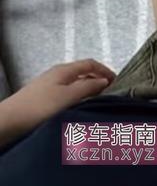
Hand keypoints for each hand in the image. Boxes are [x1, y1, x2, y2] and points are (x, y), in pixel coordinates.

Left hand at [0, 59, 115, 146]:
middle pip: (83, 73)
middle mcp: (58, 75)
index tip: (117, 82)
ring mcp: (49, 87)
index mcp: (64, 70)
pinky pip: (67, 95)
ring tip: (97, 104)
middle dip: (98, 81)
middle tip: (110, 94)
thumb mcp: (68, 96)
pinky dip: (78, 99)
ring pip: (75, 85)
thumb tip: (104, 81)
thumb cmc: (40, 106)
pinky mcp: (44, 99)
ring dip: (88, 92)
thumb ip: (88, 87)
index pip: (90, 63)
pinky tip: (78, 111)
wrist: (9, 122)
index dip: (105, 70)